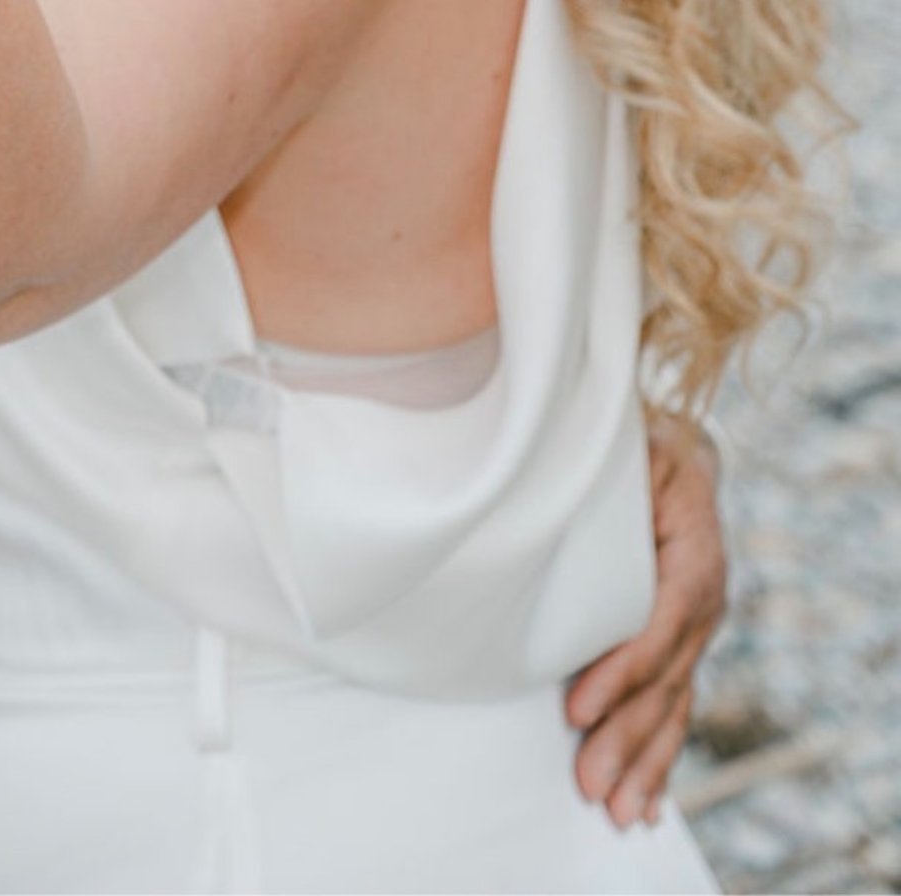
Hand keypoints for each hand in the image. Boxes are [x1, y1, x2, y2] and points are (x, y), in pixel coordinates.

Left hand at [567, 416, 725, 826]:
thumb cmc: (633, 437)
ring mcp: (693, 626)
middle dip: (626, 735)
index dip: (622, 667)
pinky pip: (674, 704)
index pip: (660, 619)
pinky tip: (647, 799)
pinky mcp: (677, 643)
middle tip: (589, 783)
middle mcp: (701, 594)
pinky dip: (659, 753)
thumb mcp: (626, 436)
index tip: (578, 704)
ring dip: (645, 760)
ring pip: (673, 702)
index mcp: (693, 544)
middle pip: (666, 676)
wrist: (671, 443)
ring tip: (618, 810)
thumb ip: (604, 464)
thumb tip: (546, 476)